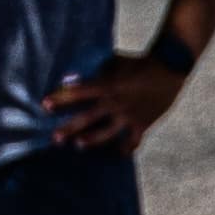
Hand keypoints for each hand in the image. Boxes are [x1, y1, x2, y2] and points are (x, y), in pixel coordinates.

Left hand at [44, 52, 184, 147]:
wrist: (168, 70)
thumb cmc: (138, 63)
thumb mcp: (115, 61)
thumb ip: (95, 70)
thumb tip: (71, 79)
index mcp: (108, 85)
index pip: (79, 92)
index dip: (61, 98)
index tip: (45, 105)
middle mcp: (116, 103)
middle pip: (87, 118)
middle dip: (69, 128)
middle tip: (55, 138)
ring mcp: (129, 116)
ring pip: (106, 133)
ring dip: (91, 140)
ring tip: (79, 145)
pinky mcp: (142, 124)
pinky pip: (132, 142)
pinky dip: (125, 149)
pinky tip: (118, 153)